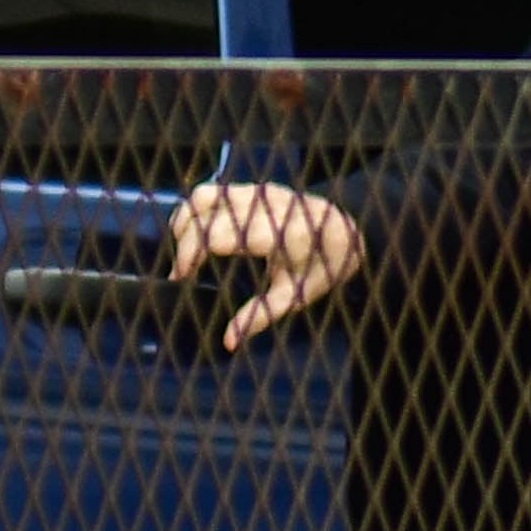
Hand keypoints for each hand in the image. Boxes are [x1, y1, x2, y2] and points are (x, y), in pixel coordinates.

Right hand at [166, 181, 363, 350]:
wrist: (349, 232)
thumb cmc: (323, 268)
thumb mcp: (295, 296)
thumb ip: (259, 316)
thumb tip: (228, 342)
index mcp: (274, 234)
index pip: (214, 236)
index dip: (189, 256)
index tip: (181, 279)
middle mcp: (263, 206)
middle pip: (201, 215)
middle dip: (183, 244)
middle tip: (183, 271)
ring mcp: (259, 192)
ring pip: (202, 196)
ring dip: (184, 221)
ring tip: (185, 250)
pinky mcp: (256, 188)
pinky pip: (215, 192)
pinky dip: (198, 210)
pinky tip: (198, 233)